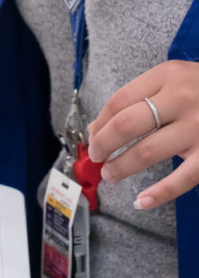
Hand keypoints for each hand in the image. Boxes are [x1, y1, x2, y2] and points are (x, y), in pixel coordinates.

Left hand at [87, 59, 198, 209]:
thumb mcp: (173, 80)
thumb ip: (136, 99)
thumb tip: (95, 129)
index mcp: (168, 76)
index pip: (118, 102)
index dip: (99, 124)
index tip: (93, 138)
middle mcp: (183, 98)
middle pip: (126, 125)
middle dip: (103, 145)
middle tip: (98, 157)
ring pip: (147, 151)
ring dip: (121, 167)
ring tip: (111, 174)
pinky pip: (184, 177)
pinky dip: (160, 193)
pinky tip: (141, 202)